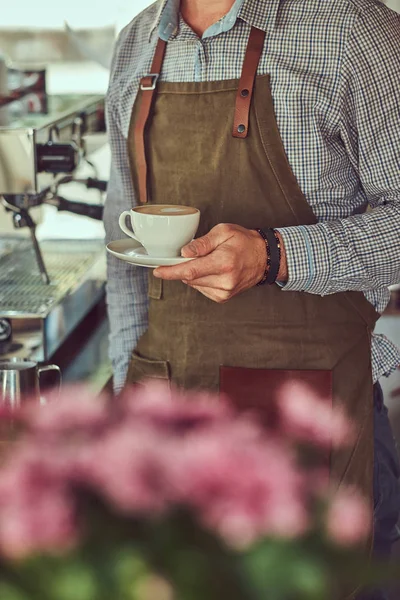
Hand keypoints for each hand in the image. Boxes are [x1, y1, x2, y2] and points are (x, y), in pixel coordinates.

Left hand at [153, 224, 285, 302]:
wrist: (264, 258)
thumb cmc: (244, 242)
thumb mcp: (223, 231)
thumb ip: (202, 242)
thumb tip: (184, 252)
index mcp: (224, 263)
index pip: (190, 270)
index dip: (170, 272)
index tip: (157, 271)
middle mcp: (224, 281)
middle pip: (190, 278)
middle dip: (182, 267)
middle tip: (189, 255)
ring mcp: (224, 291)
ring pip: (194, 284)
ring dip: (193, 273)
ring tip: (208, 261)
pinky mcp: (223, 297)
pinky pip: (202, 288)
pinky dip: (200, 279)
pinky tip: (211, 270)